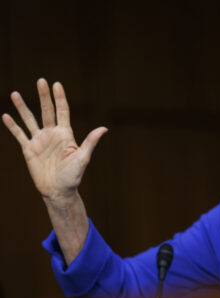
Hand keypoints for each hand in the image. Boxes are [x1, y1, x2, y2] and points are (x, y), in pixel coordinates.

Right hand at [2, 78, 107, 200]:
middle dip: (43, 96)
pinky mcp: (29, 150)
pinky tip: (6, 116)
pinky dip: (12, 126)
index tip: (57, 84)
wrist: (59, 191)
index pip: (62, 111)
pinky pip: (19, 135)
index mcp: (66, 134)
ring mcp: (40, 141)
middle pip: (47, 111)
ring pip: (30, 119)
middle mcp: (52, 134)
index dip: (59, 98)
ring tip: (15, 93)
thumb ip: (90, 142)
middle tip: (41, 80)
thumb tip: (104, 128)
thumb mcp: (83, 158)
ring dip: (22, 107)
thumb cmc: (73, 176)